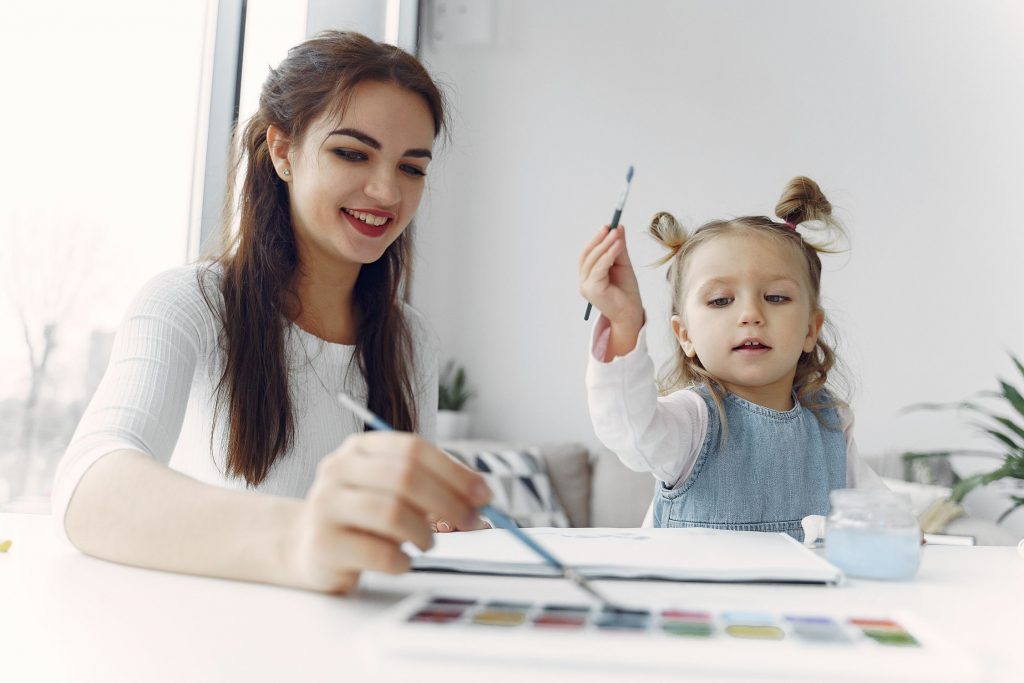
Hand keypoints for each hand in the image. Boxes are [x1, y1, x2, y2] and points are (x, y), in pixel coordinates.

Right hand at [288, 432, 491, 593]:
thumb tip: (480, 494)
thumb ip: (431, 484)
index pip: (413, 449)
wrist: (306, 546)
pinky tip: (403, 561)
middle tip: (472, 522)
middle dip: (449, 502)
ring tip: (427, 543)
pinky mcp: (323, 545)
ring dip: (424, 533)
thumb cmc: (362, 516)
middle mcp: (338, 469)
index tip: (484, 494)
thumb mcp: (392, 488)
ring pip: (392, 514)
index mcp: (360, 447)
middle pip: (405, 477)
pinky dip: (403, 561)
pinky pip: (379, 554)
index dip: (454, 471)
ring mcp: (325, 506)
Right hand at [579, 225, 644, 353]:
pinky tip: (618, 246)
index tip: (608, 226)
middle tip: (611, 227)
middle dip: (599, 239)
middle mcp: (584, 281)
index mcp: (588, 276)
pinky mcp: (593, 290)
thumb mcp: (623, 264)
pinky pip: (599, 268)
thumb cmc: (626, 292)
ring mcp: (586, 286)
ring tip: (616, 234)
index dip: (596, 239)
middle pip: (587, 255)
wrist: (631, 313)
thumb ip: (619, 248)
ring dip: (605, 245)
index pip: (588, 254)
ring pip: (593, 260)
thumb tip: (618, 227)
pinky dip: (608, 255)